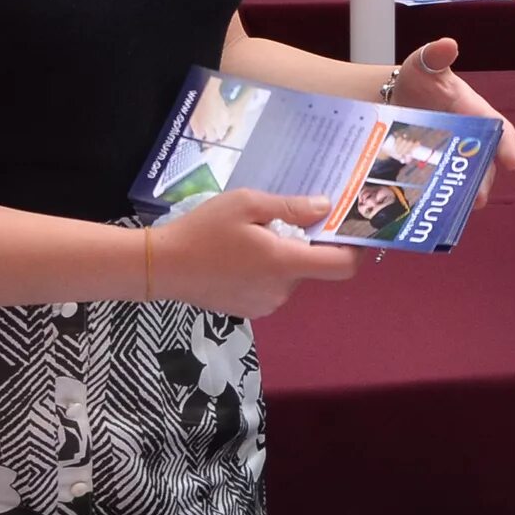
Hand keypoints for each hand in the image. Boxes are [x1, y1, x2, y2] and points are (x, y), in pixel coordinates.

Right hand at [147, 189, 358, 316]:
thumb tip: (325, 208)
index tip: (345, 229)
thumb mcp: (247, 204)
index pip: (342, 266)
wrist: (161, 267)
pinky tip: (240, 256)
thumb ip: (291, 207)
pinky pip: (273, 287)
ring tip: (252, 237)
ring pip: (291, 276)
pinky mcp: (250, 310)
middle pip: (313, 266)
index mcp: (284, 264)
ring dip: (283, 256)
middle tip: (278, 220)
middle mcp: (281, 290)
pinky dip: (267, 271)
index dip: (353, 248)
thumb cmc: (203, 230)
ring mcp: (266, 304)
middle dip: (304, 243)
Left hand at [388, 38, 514, 199]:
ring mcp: (454, 158)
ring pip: (466, 180)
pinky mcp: (436, 171)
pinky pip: (445, 187)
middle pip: (485, 163)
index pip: (499, 130)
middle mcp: (471, 140)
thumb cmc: (417, 81)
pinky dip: (442, 198)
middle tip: (478, 197)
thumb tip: (447, 44)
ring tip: (456, 209)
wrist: (390, 100)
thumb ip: (434, 56)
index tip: (512, 162)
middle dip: (483, 181)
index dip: (508, 146)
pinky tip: (432, 210)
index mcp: (476, 114)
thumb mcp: (422, 65)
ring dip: (464, 195)